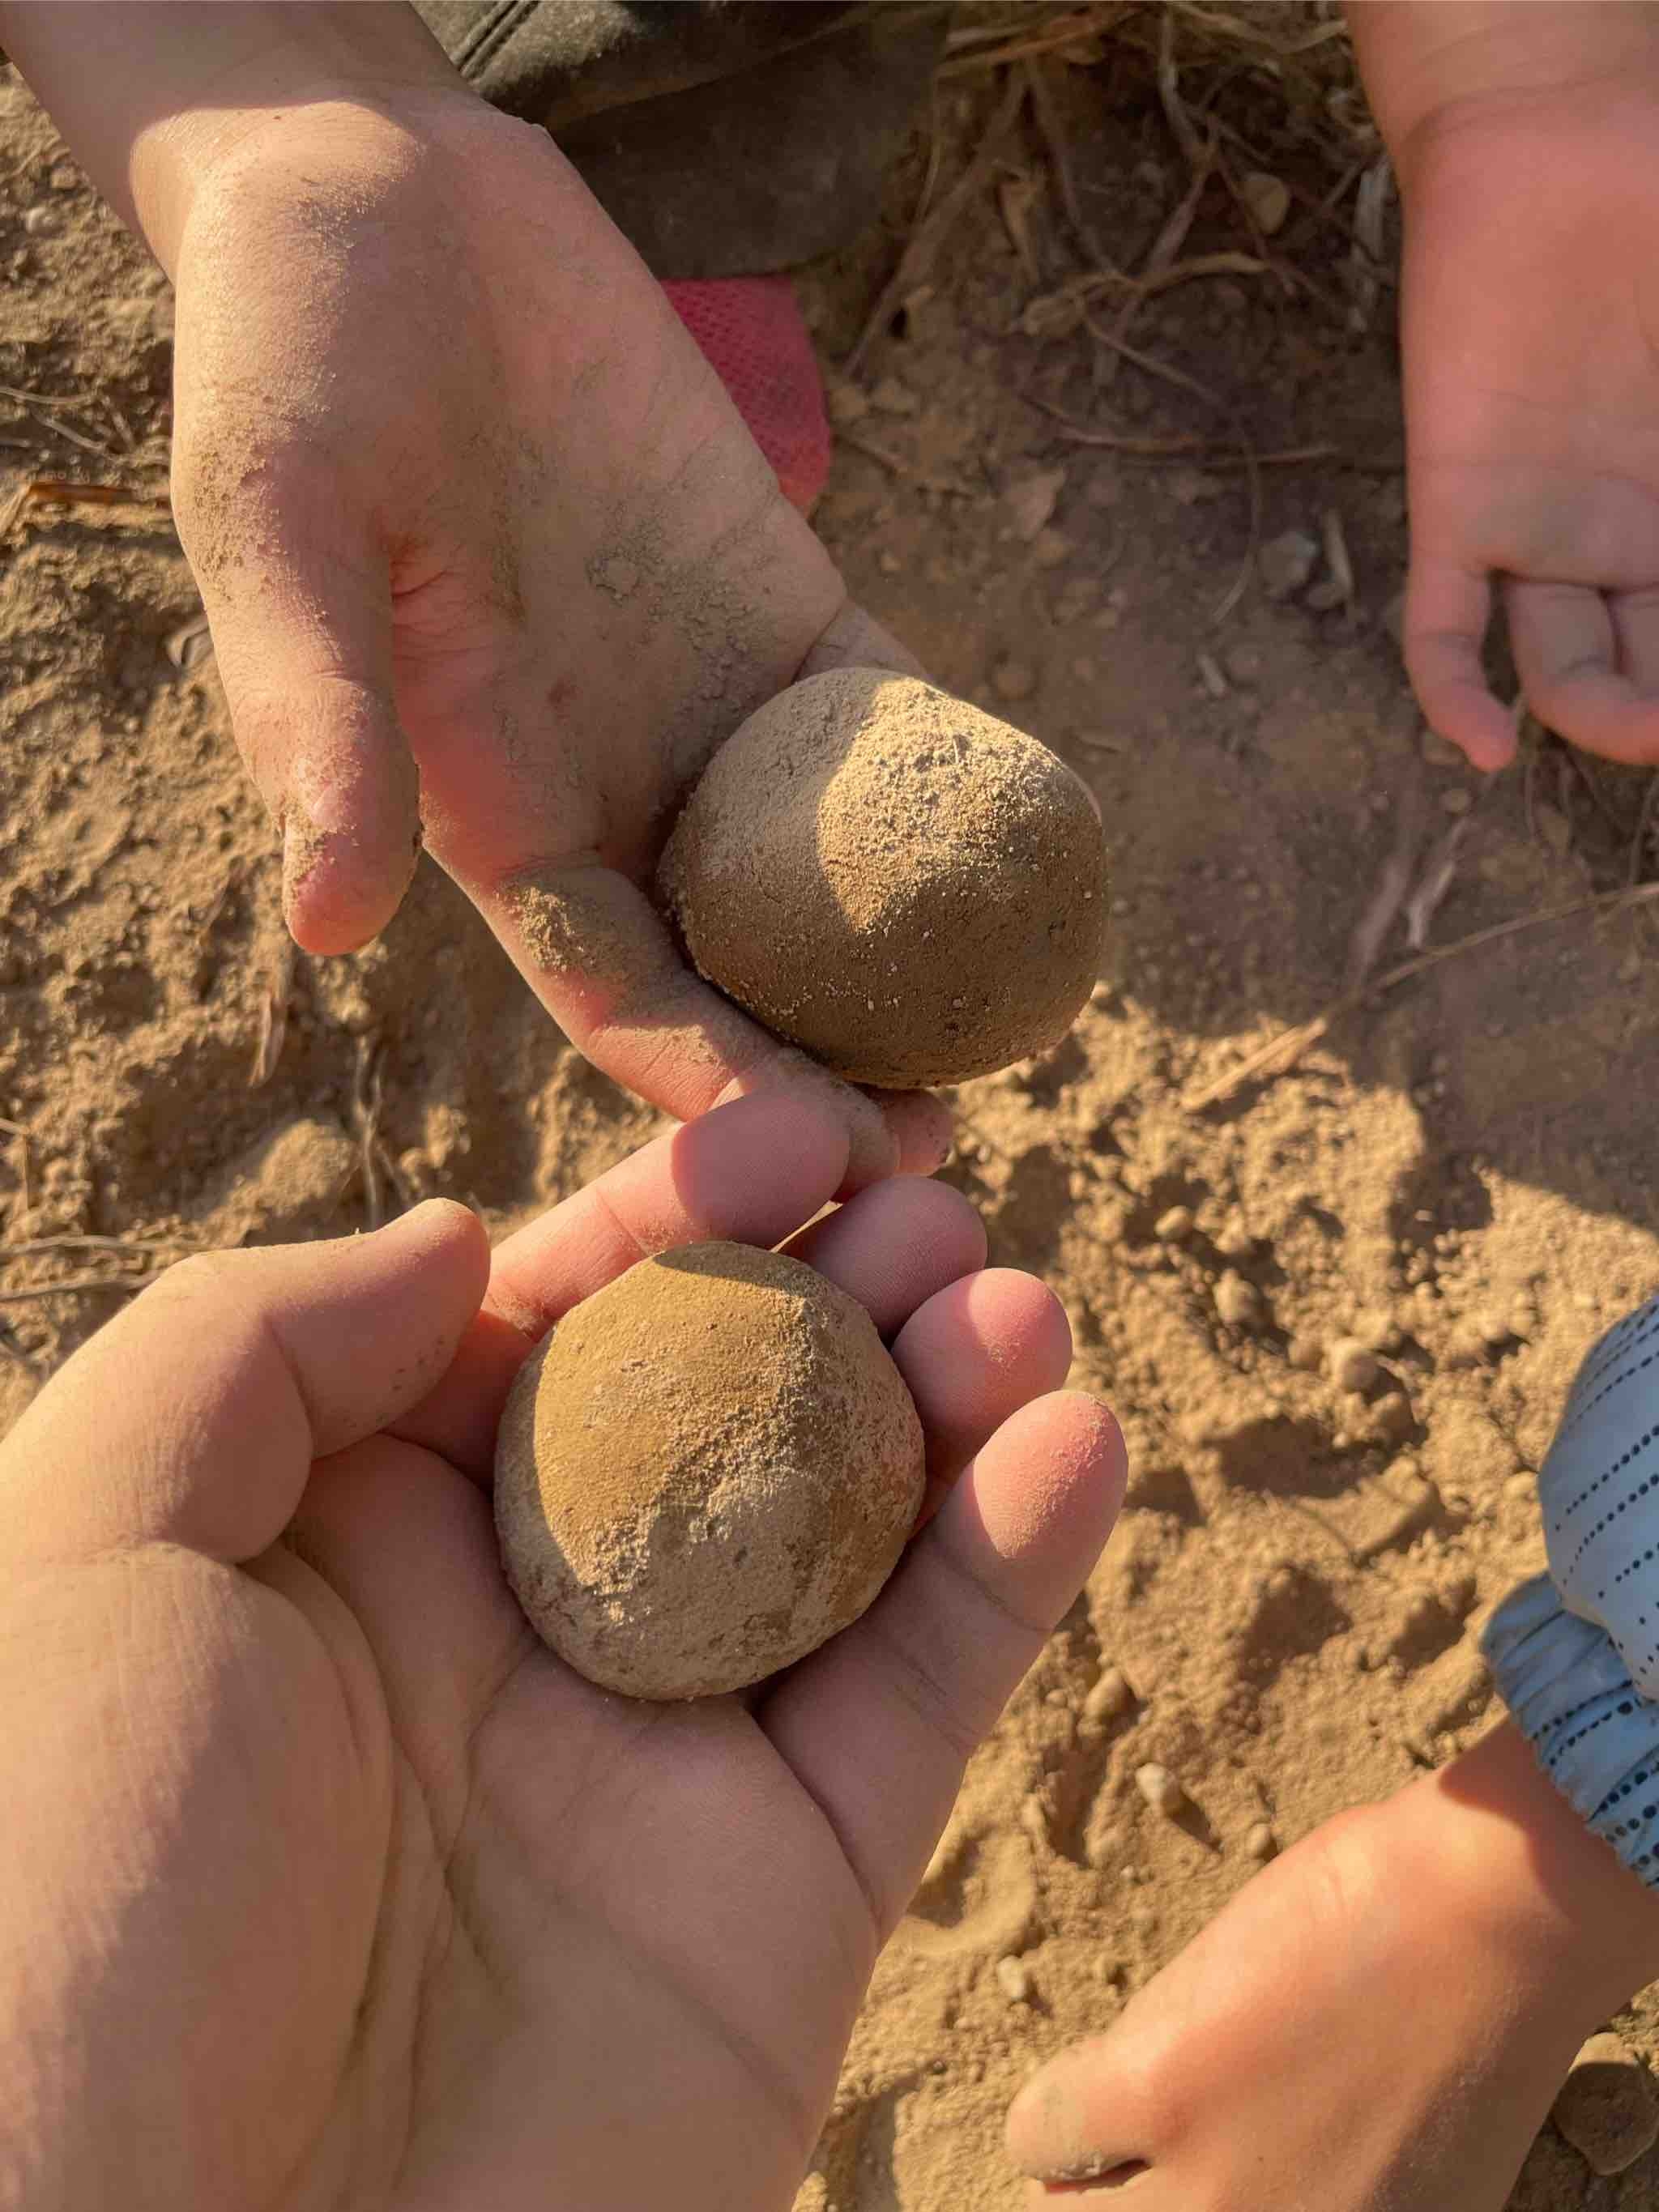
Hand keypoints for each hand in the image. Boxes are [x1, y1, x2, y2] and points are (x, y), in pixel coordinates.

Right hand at [0, 4, 939, 1187]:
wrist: (391, 205)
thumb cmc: (296, 356)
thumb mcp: (280, 520)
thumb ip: (321, 712)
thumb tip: (326, 924)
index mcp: (489, 807)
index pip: (609, 987)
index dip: (703, 1082)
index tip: (810, 1160)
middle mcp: (612, 789)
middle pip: (740, 969)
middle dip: (832, 1066)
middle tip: (945, 1157)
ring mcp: (709, 709)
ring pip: (832, 875)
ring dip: (917, 965)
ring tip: (1023, 1041)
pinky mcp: (785, 612)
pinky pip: (887, 723)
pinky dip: (961, 788)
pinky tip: (1045, 856)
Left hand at [0, 1094, 1123, 2211]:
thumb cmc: (54, 1902)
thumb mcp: (78, 1546)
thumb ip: (257, 1343)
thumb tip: (472, 1246)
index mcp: (348, 1543)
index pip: (548, 1325)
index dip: (671, 1219)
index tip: (785, 1139)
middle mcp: (513, 1635)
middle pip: (722, 1410)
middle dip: (834, 1286)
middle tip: (932, 1195)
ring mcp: (661, 1762)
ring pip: (850, 1535)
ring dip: (950, 1394)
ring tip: (1009, 1294)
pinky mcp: (788, 1893)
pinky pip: (924, 1697)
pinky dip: (1016, 1561)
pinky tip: (1073, 1434)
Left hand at [1354, 2, 1658, 768]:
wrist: (1562, 134)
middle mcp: (1626, 537)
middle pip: (1657, 666)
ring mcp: (1542, 528)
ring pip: (1565, 668)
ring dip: (1605, 719)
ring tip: (1645, 737)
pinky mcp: (1457, 504)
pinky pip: (1441, 626)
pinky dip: (1454, 696)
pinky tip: (1490, 748)